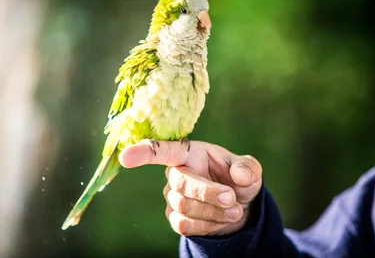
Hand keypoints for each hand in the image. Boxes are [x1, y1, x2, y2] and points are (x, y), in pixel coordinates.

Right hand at [119, 140, 261, 235]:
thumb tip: (238, 175)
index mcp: (188, 153)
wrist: (237, 207)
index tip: (125, 157)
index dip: (144, 153)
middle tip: (232, 199)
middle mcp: (175, 173)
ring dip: (213, 211)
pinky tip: (222, 219)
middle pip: (181, 185)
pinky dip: (208, 225)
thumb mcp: (249, 170)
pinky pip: (184, 225)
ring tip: (235, 210)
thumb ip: (247, 168)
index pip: (163, 150)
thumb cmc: (237, 181)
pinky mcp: (175, 217)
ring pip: (183, 207)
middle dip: (208, 194)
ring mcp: (172, 197)